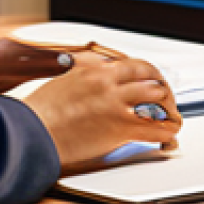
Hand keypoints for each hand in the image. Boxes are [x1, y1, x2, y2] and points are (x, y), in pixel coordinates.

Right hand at [20, 57, 182, 172]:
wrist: (34, 130)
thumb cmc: (42, 112)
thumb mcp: (62, 83)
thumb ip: (82, 82)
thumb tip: (90, 88)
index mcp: (94, 70)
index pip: (132, 64)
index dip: (146, 75)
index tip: (149, 84)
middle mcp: (108, 81)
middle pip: (150, 75)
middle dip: (162, 88)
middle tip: (165, 101)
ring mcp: (116, 102)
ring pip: (159, 97)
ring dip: (168, 109)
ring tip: (169, 119)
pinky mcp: (121, 126)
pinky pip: (158, 128)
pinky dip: (168, 133)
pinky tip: (167, 138)